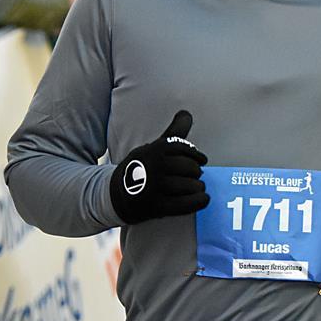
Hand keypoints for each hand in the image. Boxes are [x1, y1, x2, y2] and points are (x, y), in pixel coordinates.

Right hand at [109, 110, 209, 224]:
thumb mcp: (153, 147)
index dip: (196, 155)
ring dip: (198, 188)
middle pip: (190, 168)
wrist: (116, 194)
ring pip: (189, 186)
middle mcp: (154, 166)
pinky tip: (204, 199)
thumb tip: (187, 114)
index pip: (184, 149)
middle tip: (195, 177)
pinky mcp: (156, 206)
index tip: (202, 161)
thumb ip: (173, 132)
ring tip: (198, 188)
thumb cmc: (142, 167)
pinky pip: (184, 204)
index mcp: (154, 150)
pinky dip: (198, 202)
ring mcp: (154, 187)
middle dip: (196, 173)